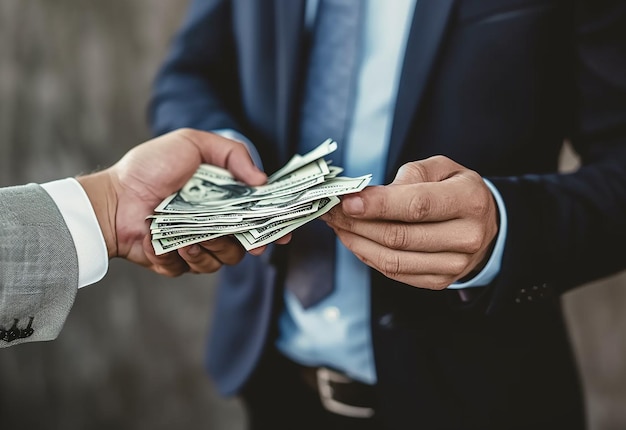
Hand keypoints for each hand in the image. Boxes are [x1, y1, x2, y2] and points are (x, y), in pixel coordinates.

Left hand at [77, 128, 287, 275]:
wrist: (112, 198)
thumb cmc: (150, 167)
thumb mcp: (192, 143)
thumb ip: (232, 154)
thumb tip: (262, 180)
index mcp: (223, 197)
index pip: (257, 214)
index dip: (273, 225)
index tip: (282, 233)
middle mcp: (214, 223)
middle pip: (245, 244)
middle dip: (244, 244)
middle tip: (245, 243)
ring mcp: (197, 244)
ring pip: (221, 259)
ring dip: (208, 249)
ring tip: (187, 238)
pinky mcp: (176, 262)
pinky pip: (189, 268)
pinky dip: (176, 257)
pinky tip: (161, 243)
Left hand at [322, 156, 498, 289]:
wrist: (483, 224)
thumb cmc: (455, 190)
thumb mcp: (441, 168)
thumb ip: (410, 175)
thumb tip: (371, 196)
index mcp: (469, 200)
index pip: (418, 206)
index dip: (378, 205)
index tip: (348, 201)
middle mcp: (466, 236)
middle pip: (400, 236)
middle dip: (357, 223)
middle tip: (331, 210)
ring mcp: (454, 264)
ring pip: (393, 259)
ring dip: (356, 242)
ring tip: (337, 225)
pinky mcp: (439, 281)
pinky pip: (395, 272)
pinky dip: (368, 256)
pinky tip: (354, 240)